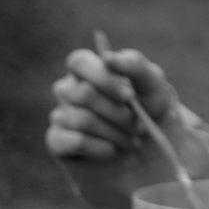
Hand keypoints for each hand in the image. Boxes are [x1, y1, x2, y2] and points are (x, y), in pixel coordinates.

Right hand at [45, 45, 178, 160]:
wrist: (148, 146)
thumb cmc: (147, 106)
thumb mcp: (151, 84)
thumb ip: (133, 65)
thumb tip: (108, 58)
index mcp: (88, 68)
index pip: (79, 62)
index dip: (104, 78)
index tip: (130, 96)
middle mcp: (68, 89)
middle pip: (83, 94)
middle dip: (118, 112)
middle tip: (138, 125)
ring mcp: (60, 115)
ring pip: (81, 120)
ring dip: (115, 132)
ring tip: (132, 140)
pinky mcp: (57, 141)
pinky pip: (75, 142)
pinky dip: (102, 148)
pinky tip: (113, 150)